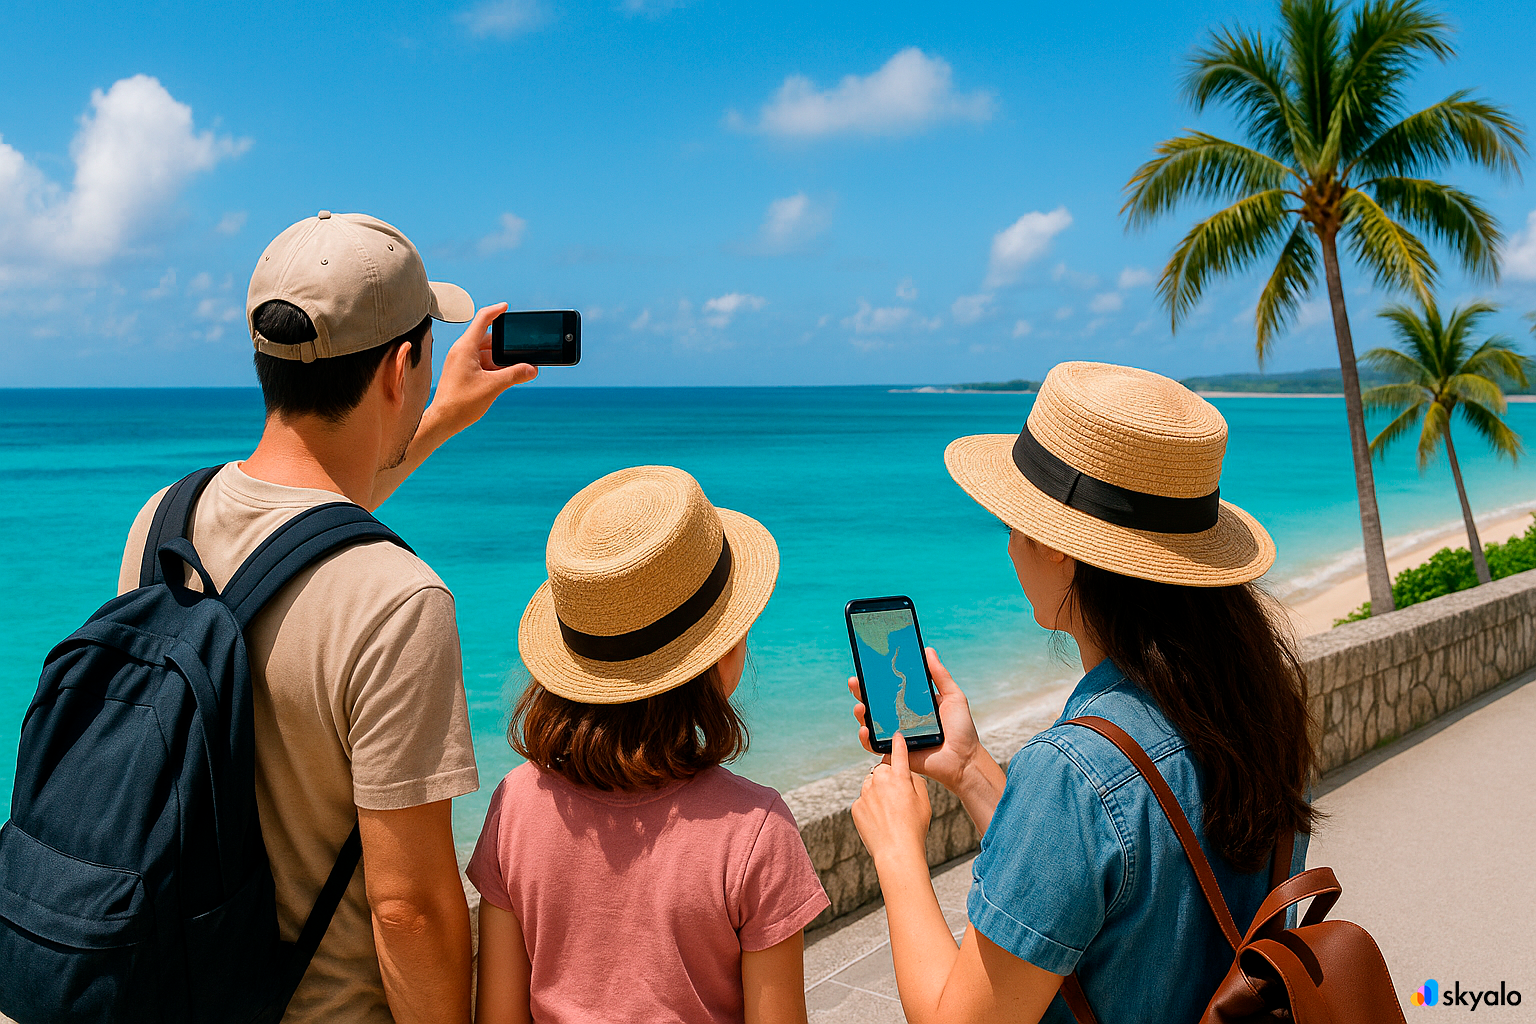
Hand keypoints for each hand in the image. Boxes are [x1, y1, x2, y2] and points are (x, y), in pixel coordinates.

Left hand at [426, 303, 536, 436]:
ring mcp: (462, 361)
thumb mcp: (493, 387)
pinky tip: (507, 377)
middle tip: (523, 351)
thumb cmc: (460, 404)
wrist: (442, 421)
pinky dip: (496, 368)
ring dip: (502, 360)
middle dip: (507, 345)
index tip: (507, 307)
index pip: (483, 320)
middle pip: (489, 338)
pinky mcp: (463, 372)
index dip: (497, 311)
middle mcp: (462, 351)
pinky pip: (483, 363)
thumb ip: (515, 375)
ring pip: (487, 353)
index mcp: (466, 348)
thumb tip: (532, 369)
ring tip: (519, 369)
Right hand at [848, 647, 985, 792]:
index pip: (890, 688)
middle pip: (874, 703)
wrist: (964, 759)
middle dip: (861, 691)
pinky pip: (873, 745)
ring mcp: (895, 735)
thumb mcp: (953, 696)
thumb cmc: (961, 729)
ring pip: (870, 722)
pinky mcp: (894, 751)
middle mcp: (901, 718)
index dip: (876, 678)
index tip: (867, 666)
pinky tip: (864, 729)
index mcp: (912, 703)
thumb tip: (927, 650)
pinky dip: (865, 738)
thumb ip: (940, 675)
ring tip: (860, 706)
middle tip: (855, 681)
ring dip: (860, 713)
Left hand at [852, 732, 930, 866]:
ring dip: (877, 793)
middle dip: (887, 778)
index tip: (896, 735)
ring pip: (871, 786)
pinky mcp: (855, 806)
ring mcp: (865, 793)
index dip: (898, 743)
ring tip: (889, 813)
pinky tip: (880, 822)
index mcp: (899, 777)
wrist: (896, 851)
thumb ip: (915, 782)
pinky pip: (863, 801)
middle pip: (882, 771)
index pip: (898, 752)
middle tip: (897, 796)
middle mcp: (880, 780)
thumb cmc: (915, 827)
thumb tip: (907, 774)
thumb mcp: (924, 802)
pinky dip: (870, 808)